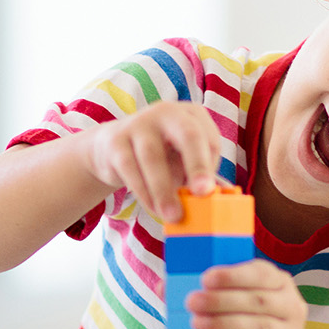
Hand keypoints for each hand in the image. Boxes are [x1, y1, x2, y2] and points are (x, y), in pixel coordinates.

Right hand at [82, 94, 223, 222]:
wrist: (112, 147)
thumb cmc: (161, 156)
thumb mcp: (183, 160)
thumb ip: (199, 175)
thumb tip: (216, 197)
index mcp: (191, 115)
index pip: (209, 139)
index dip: (210, 167)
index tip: (208, 192)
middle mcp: (167, 112)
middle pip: (188, 135)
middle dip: (198, 165)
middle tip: (203, 193)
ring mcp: (139, 124)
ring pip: (153, 156)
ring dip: (164, 190)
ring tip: (173, 215)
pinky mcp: (116, 141)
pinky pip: (131, 169)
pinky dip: (144, 193)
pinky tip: (154, 209)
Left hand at [186, 260, 318, 328]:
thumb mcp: (232, 309)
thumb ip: (203, 294)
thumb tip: (163, 287)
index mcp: (279, 283)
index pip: (261, 272)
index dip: (233, 275)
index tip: (205, 278)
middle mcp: (291, 306)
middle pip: (257, 299)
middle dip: (221, 300)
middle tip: (192, 302)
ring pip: (259, 325)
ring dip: (224, 323)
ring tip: (197, 323)